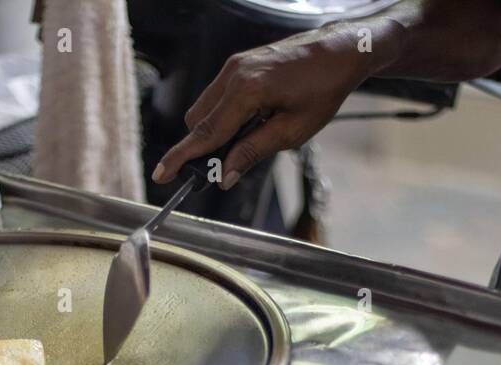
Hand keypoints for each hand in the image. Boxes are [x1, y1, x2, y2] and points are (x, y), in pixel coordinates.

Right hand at [151, 25, 375, 190]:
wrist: (338, 52)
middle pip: (198, 121)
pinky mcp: (239, 64)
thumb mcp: (292, 132)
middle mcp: (233, 74)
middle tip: (225, 167)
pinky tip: (253, 121)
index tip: (162, 174)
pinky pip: (218, 96)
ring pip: (205, 108)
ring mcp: (234, 66)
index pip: (206, 133)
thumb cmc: (322, 90)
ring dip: (216, 131)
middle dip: (204, 146)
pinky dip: (225, 116)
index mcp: (247, 91)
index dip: (182, 157)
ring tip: (251, 138)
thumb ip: (253, 152)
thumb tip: (225, 175)